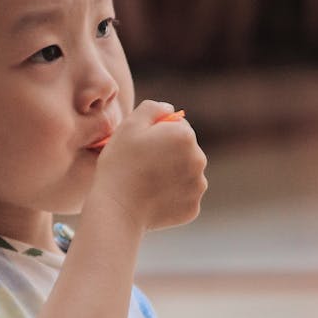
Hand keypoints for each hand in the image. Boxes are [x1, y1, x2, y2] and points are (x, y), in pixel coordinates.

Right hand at [94, 100, 207, 231]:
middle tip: (143, 165)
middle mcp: (199, 160)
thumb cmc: (120, 164)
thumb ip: (152, 108)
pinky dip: (171, 197)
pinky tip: (152, 199)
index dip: (158, 133)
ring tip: (147, 183)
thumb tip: (169, 109)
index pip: (178, 125)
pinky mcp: (193, 208)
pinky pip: (183, 197)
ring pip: (186, 174)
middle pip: (185, 150)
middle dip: (169, 154)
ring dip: (172, 175)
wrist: (117, 209)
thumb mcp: (128, 126)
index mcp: (185, 136)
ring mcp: (198, 186)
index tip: (142, 146)